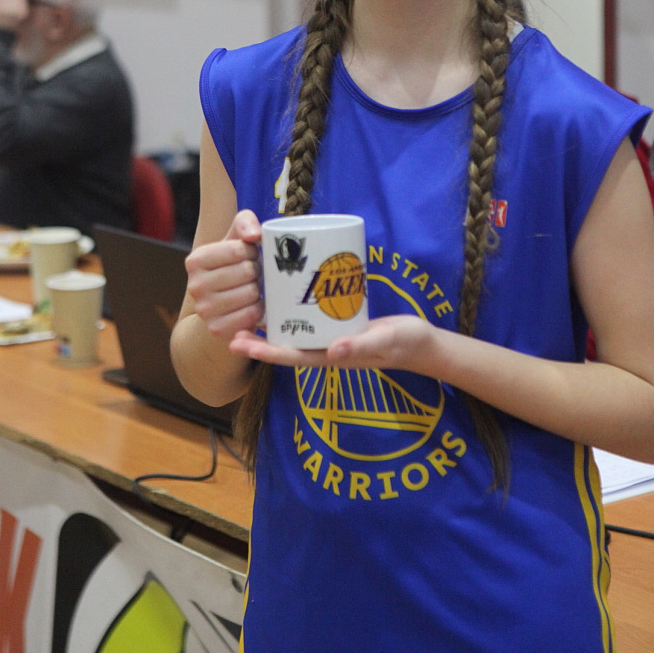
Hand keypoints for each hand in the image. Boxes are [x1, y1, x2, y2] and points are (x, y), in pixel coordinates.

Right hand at [185, 210, 263, 342]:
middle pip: (247, 271)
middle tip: (252, 275)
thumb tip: (254, 235)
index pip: (239, 249)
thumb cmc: (232, 266)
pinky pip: (251, 315)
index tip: (250, 256)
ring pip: (251, 293)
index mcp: (196, 260)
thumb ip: (244, 223)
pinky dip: (258, 309)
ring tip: (251, 288)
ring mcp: (204, 310)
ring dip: (258, 290)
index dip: (253, 252)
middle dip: (256, 271)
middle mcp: (195, 285)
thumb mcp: (235, 239)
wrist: (218, 307)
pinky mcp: (217, 329)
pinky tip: (252, 305)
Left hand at [230, 313, 437, 373]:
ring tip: (249, 310)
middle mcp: (327, 348)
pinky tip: (284, 296)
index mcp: (332, 356)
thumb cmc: (404, 343)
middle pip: (286, 345)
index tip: (239, 343)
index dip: (264, 351)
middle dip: (260, 339)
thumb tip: (332, 351)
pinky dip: (295, 312)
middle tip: (231, 328)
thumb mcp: (384, 342)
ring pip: (296, 332)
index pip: (291, 355)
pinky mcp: (341, 324)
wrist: (422, 341)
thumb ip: (360, 346)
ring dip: (273, 325)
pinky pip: (312, 320)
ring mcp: (333, 337)